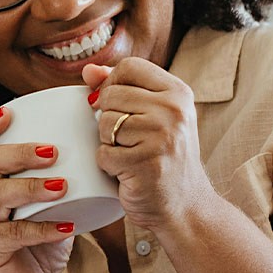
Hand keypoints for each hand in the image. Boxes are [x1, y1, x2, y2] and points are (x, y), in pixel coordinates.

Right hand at [0, 105, 76, 272]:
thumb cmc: (39, 248)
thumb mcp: (50, 208)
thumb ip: (63, 181)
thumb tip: (100, 150)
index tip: (9, 111)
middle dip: (19, 152)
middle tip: (53, 150)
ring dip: (30, 186)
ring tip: (62, 185)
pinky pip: (12, 234)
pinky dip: (43, 229)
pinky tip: (68, 228)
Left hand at [83, 60, 216, 232]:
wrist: (185, 205)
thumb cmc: (164, 158)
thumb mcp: (154, 116)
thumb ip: (122, 88)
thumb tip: (88, 70)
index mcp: (178, 93)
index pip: (129, 67)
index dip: (112, 84)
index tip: (118, 105)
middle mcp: (173, 111)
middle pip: (111, 95)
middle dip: (108, 118)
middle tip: (129, 139)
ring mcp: (161, 137)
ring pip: (104, 124)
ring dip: (108, 143)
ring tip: (130, 154)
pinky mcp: (145, 164)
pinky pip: (104, 154)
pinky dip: (108, 166)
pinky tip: (127, 172)